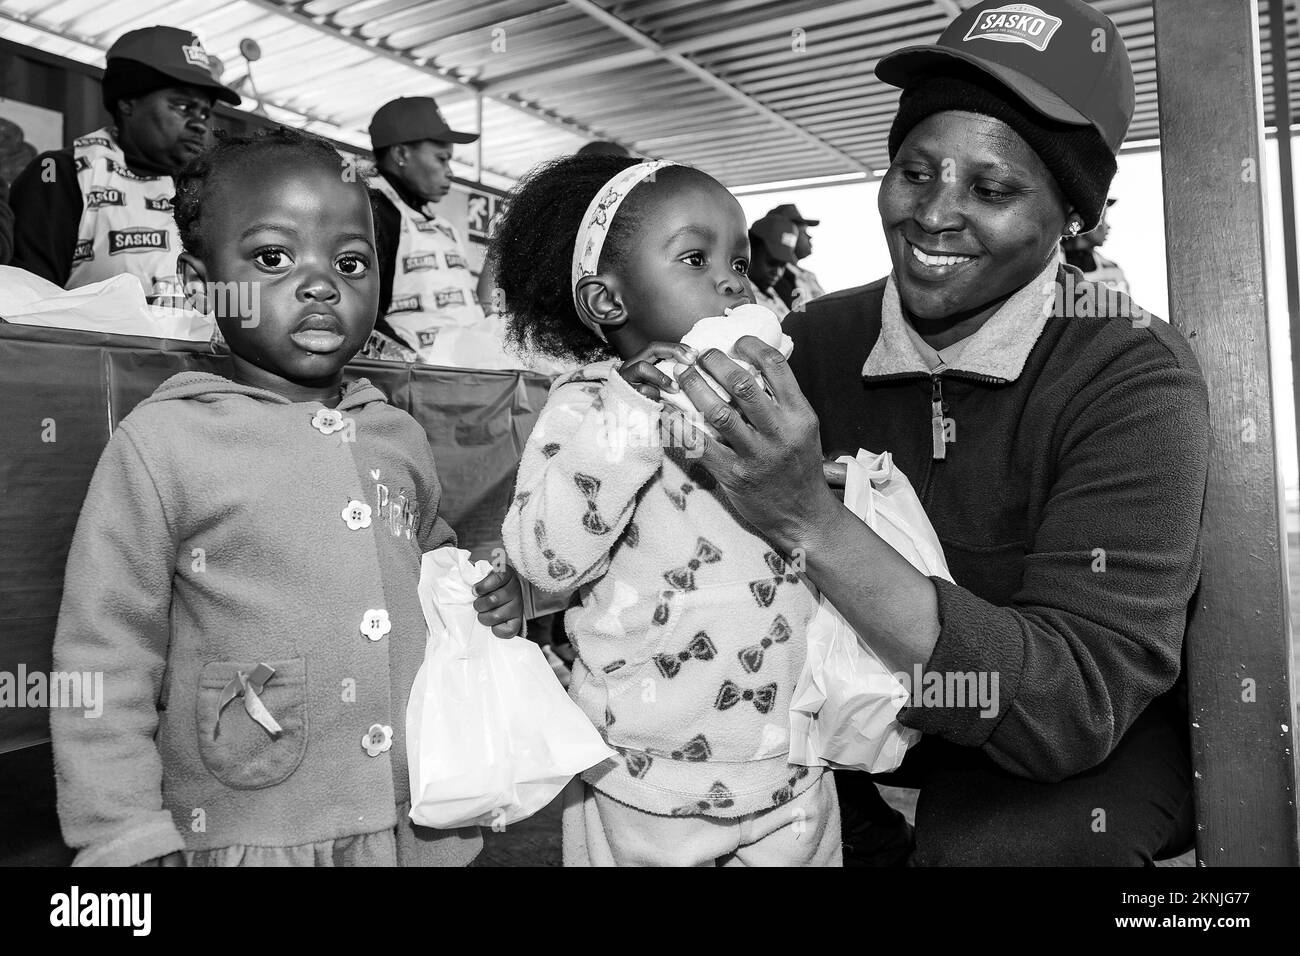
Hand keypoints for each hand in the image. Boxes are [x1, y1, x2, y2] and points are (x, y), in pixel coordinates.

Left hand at [473, 563, 524, 637]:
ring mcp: (518, 606)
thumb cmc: (488, 586)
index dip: (483, 586)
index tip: (474, 591)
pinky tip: (493, 624)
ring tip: (483, 614)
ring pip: (496, 616)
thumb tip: (462, 570)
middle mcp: (515, 589)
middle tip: (477, 605)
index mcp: (507, 574)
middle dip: (479, 604)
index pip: (498, 577)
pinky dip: (496, 630)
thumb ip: (474, 572)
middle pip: (493, 600)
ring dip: (484, 617)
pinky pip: (506, 630)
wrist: (502, 598)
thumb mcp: (483, 574)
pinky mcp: (518, 621)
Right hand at [617, 342, 697, 400]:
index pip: (659, 347)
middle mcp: (630, 366)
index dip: (677, 347)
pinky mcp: (624, 392)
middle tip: (690, 361)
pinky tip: (661, 402)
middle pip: (651, 349)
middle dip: (674, 352)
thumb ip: (670, 375)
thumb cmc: (650, 404)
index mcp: (640, 362)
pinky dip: (654, 394)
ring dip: (663, 377)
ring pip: (642, 367)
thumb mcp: (661, 387)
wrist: (630, 423)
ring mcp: (625, 379)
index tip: (694, 354)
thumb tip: (691, 367)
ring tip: (676, 388)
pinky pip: (641, 389)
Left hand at [675, 336, 838, 553]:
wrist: (804, 517)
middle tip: (700, 355)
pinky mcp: (734, 476)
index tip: (734, 341)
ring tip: (682, 375)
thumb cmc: (799, 468)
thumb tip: (752, 366)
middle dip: (714, 362)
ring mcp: (756, 455)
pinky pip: (700, 446)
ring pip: (718, 412)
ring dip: (694, 388)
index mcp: (800, 415)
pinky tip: (667, 412)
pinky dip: (679, 426)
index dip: (751, 345)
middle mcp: (780, 432)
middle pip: (742, 384)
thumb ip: (782, 401)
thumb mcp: (804, 429)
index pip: (776, 366)